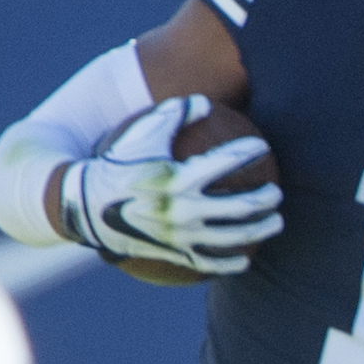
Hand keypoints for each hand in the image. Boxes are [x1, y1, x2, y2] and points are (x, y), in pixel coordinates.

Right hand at [58, 95, 282, 274]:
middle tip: (277, 193)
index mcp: (179, 178)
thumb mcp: (141, 135)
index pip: (225, 162)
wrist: (86, 205)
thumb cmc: (117, 164)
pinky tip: (246, 259)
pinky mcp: (176, 253)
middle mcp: (185, 209)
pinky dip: (231, 262)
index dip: (248, 152)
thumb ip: (173, 115)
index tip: (262, 146)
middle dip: (266, 199)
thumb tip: (203, 100)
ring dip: (261, 230)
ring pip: (235, 237)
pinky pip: (211, 262)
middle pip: (241, 206)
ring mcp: (182, 235)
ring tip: (276, 222)